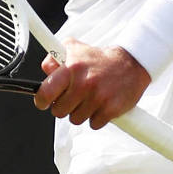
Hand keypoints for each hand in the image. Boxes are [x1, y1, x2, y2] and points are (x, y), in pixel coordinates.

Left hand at [34, 40, 150, 128]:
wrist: (131, 63)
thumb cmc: (99, 59)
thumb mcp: (74, 49)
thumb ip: (54, 59)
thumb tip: (45, 72)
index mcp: (72, 68)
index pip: (45, 92)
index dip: (41, 100)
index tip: (44, 102)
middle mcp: (84, 83)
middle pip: (59, 111)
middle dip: (64, 106)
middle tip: (72, 98)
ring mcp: (98, 98)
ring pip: (76, 119)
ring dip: (80, 112)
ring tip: (89, 99)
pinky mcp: (111, 109)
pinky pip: (93, 124)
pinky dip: (96, 118)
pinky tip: (100, 105)